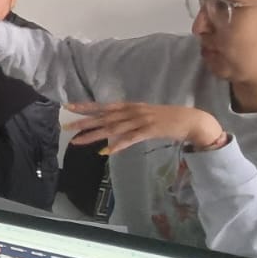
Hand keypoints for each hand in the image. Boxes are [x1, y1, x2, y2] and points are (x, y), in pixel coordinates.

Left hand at [62, 102, 224, 154]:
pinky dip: (117, 145)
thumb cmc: (167, 118)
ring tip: (78, 140)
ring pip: (112, 128)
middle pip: (104, 117)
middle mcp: (132, 111)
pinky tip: (105, 151)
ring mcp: (140, 121)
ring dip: (94, 135)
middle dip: (84, 121)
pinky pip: (130, 139)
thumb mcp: (144, 115)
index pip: (104, 106)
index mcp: (131, 106)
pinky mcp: (149, 131)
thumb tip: (113, 126)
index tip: (69, 107)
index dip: (86, 106)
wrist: (191, 120)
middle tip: (66, 125)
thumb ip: (128, 119)